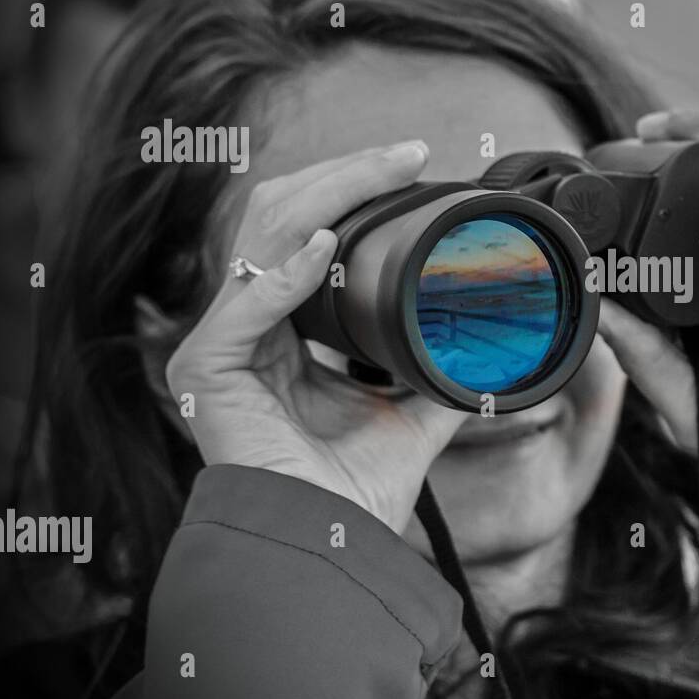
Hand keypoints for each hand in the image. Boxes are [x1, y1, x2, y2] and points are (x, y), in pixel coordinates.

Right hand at [165, 142, 467, 534]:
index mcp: (283, 328)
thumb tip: (495, 332)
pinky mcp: (203, 372)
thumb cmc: (355, 488)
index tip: (415, 165)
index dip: (354, 190)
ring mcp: (219, 344)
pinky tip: (326, 244)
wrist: (329, 547)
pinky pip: (244, 308)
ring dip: (327, 197)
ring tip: (383, 169)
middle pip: (281, 216)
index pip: (305, 230)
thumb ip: (438, 365)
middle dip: (344, 176)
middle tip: (405, 151)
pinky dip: (286, 274)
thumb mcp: (412, 409)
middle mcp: (246, 326)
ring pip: (263, 237)